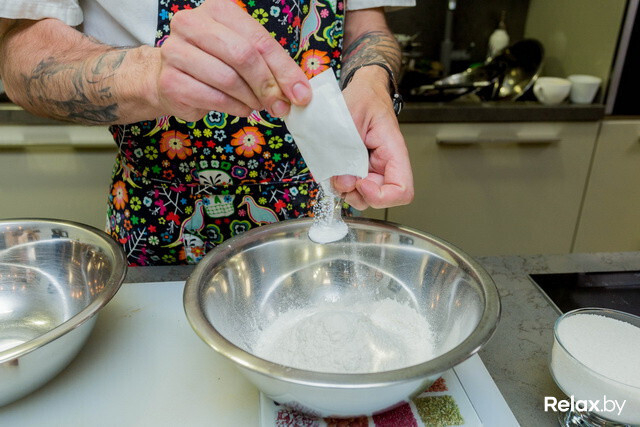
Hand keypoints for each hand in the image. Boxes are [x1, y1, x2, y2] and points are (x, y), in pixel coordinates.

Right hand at [154, 0, 311, 120]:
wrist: (171, 76)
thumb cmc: (216, 62)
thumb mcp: (246, 54)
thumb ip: (273, 68)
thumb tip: (300, 94)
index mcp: (218, 10)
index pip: (259, 40)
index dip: (284, 70)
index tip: (300, 94)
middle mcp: (192, 24)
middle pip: (243, 56)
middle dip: (267, 85)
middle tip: (280, 105)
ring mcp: (176, 52)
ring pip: (228, 79)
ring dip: (251, 99)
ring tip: (257, 105)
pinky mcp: (171, 81)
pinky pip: (214, 98)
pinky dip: (235, 108)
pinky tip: (241, 109)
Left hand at [333, 66, 413, 209]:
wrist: (362, 90)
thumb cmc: (364, 97)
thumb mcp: (349, 117)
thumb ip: (345, 150)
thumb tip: (343, 180)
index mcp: (393, 151)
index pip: (402, 191)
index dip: (381, 197)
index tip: (361, 184)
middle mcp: (385, 165)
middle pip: (379, 199)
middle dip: (356, 194)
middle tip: (341, 176)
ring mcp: (372, 169)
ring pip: (363, 197)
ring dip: (346, 191)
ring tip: (336, 171)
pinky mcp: (359, 169)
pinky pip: (351, 186)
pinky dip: (339, 183)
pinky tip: (333, 168)